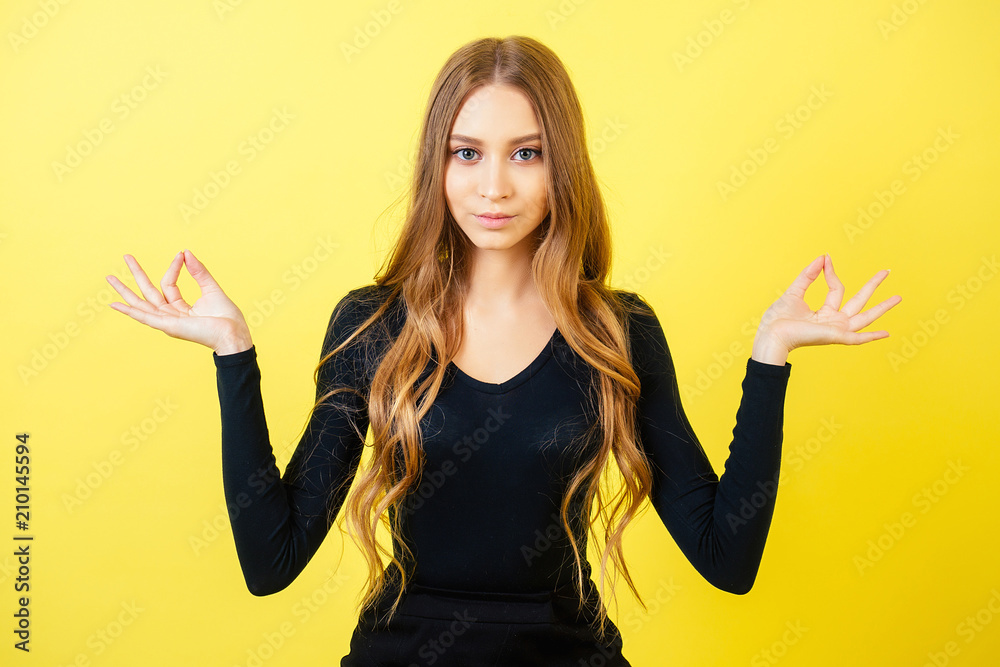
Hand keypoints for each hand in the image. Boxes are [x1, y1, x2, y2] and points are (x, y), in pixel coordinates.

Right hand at [106, 249, 252, 354]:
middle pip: (148, 292)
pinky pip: (145, 317)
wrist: (233, 333)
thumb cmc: (227, 317)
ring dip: (124, 291)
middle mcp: (171, 315)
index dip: (173, 267)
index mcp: (180, 308)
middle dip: (136, 275)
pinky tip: (116, 304)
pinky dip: (130, 311)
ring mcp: (167, 322)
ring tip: (110, 277)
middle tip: (126, 257)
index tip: (180, 254)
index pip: (168, 284)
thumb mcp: (211, 289)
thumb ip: (198, 272)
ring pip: (141, 303)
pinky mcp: (168, 326)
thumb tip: (186, 253)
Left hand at [751, 254, 901, 364]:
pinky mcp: (835, 337)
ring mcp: (836, 330)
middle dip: (872, 286)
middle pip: (859, 302)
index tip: (827, 258)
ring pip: (864, 318)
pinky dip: (871, 337)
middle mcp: (833, 321)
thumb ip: (808, 276)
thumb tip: (822, 257)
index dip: (831, 272)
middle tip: (886, 271)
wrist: (771, 334)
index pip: (836, 289)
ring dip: (882, 308)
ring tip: (898, 298)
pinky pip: (856, 339)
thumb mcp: (794, 292)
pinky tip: (886, 333)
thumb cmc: (778, 319)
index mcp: (824, 313)